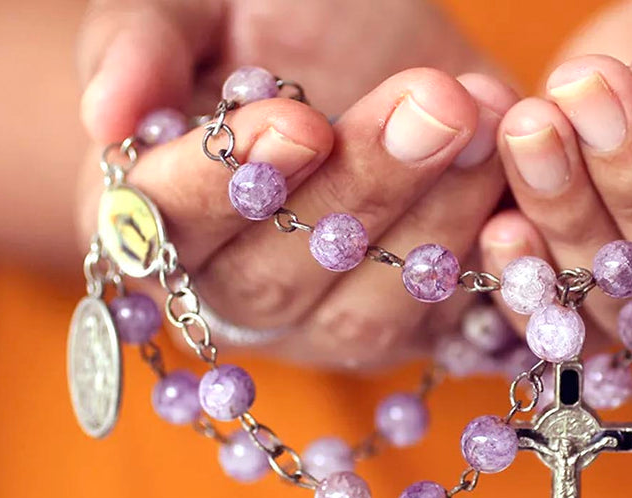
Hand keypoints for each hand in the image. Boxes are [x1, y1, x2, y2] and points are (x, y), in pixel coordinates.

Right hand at [77, 0, 517, 367]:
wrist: (362, 56)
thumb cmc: (260, 25)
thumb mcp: (195, 7)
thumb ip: (141, 44)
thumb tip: (108, 113)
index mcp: (158, 221)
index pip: (169, 230)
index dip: (228, 187)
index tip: (296, 122)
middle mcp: (241, 295)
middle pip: (282, 280)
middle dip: (364, 190)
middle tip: (433, 104)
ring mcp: (334, 324)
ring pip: (377, 311)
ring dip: (440, 218)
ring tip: (485, 120)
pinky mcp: (422, 330)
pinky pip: (460, 325)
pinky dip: (497, 270)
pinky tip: (522, 198)